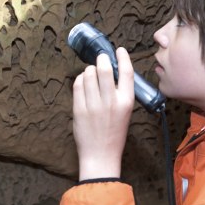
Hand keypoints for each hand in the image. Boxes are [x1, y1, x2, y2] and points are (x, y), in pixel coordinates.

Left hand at [72, 47, 134, 179]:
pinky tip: (83, 82)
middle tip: (101, 58)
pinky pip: (78, 85)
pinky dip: (80, 79)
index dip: (123, 57)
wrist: (101, 155)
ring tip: (91, 74)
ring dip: (89, 70)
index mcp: (126, 102)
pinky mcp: (79, 109)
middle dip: (101, 59)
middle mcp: (110, 102)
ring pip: (88, 74)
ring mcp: (93, 105)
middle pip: (104, 69)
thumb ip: (121, 93)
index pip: (126, 73)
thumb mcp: (125, 112)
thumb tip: (112, 71)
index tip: (119, 50)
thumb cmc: (114, 133)